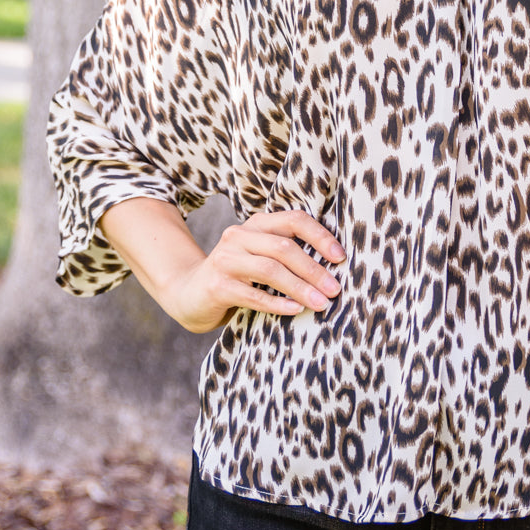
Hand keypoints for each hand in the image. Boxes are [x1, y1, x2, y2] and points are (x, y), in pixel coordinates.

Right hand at [163, 209, 344, 332]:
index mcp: (256, 225)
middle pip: (284, 247)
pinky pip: (253, 294)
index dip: (319, 236)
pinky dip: (278, 303)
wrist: (189, 294)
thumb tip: (334, 267)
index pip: (294, 219)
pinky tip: (296, 310)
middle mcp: (238, 236)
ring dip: (300, 288)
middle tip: (335, 289)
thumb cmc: (237, 277)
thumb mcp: (260, 258)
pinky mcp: (217, 285)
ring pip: (270, 270)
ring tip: (321, 303)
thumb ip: (286, 254)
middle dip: (314, 269)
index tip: (340, 257)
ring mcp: (225, 259)